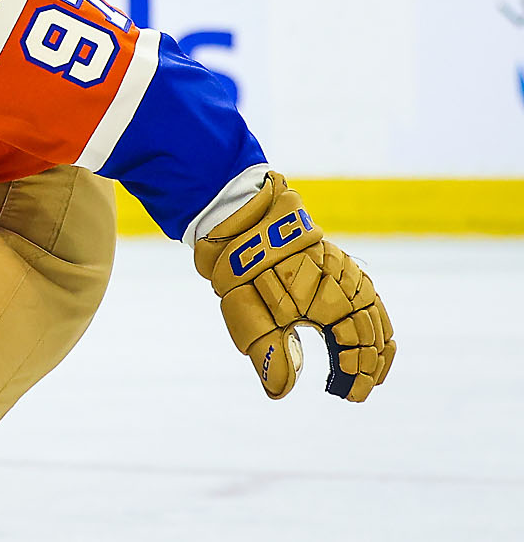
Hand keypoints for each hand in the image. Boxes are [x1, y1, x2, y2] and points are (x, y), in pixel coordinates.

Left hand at [194, 173, 394, 401]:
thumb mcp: (250, 319)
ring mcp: (344, 270)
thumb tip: (280, 392)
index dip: (358, 376)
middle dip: (371, 363)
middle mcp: (346, 287)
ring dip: (377, 339)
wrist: (240, 222)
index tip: (350, 397)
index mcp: (331, 305)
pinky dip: (372, 313)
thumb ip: (270, 357)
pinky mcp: (336, 260)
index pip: (357, 349)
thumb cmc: (245, 273)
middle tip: (364, 388)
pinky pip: (365, 291)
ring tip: (377, 364)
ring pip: (374, 310)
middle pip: (371, 332)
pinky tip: (367, 324)